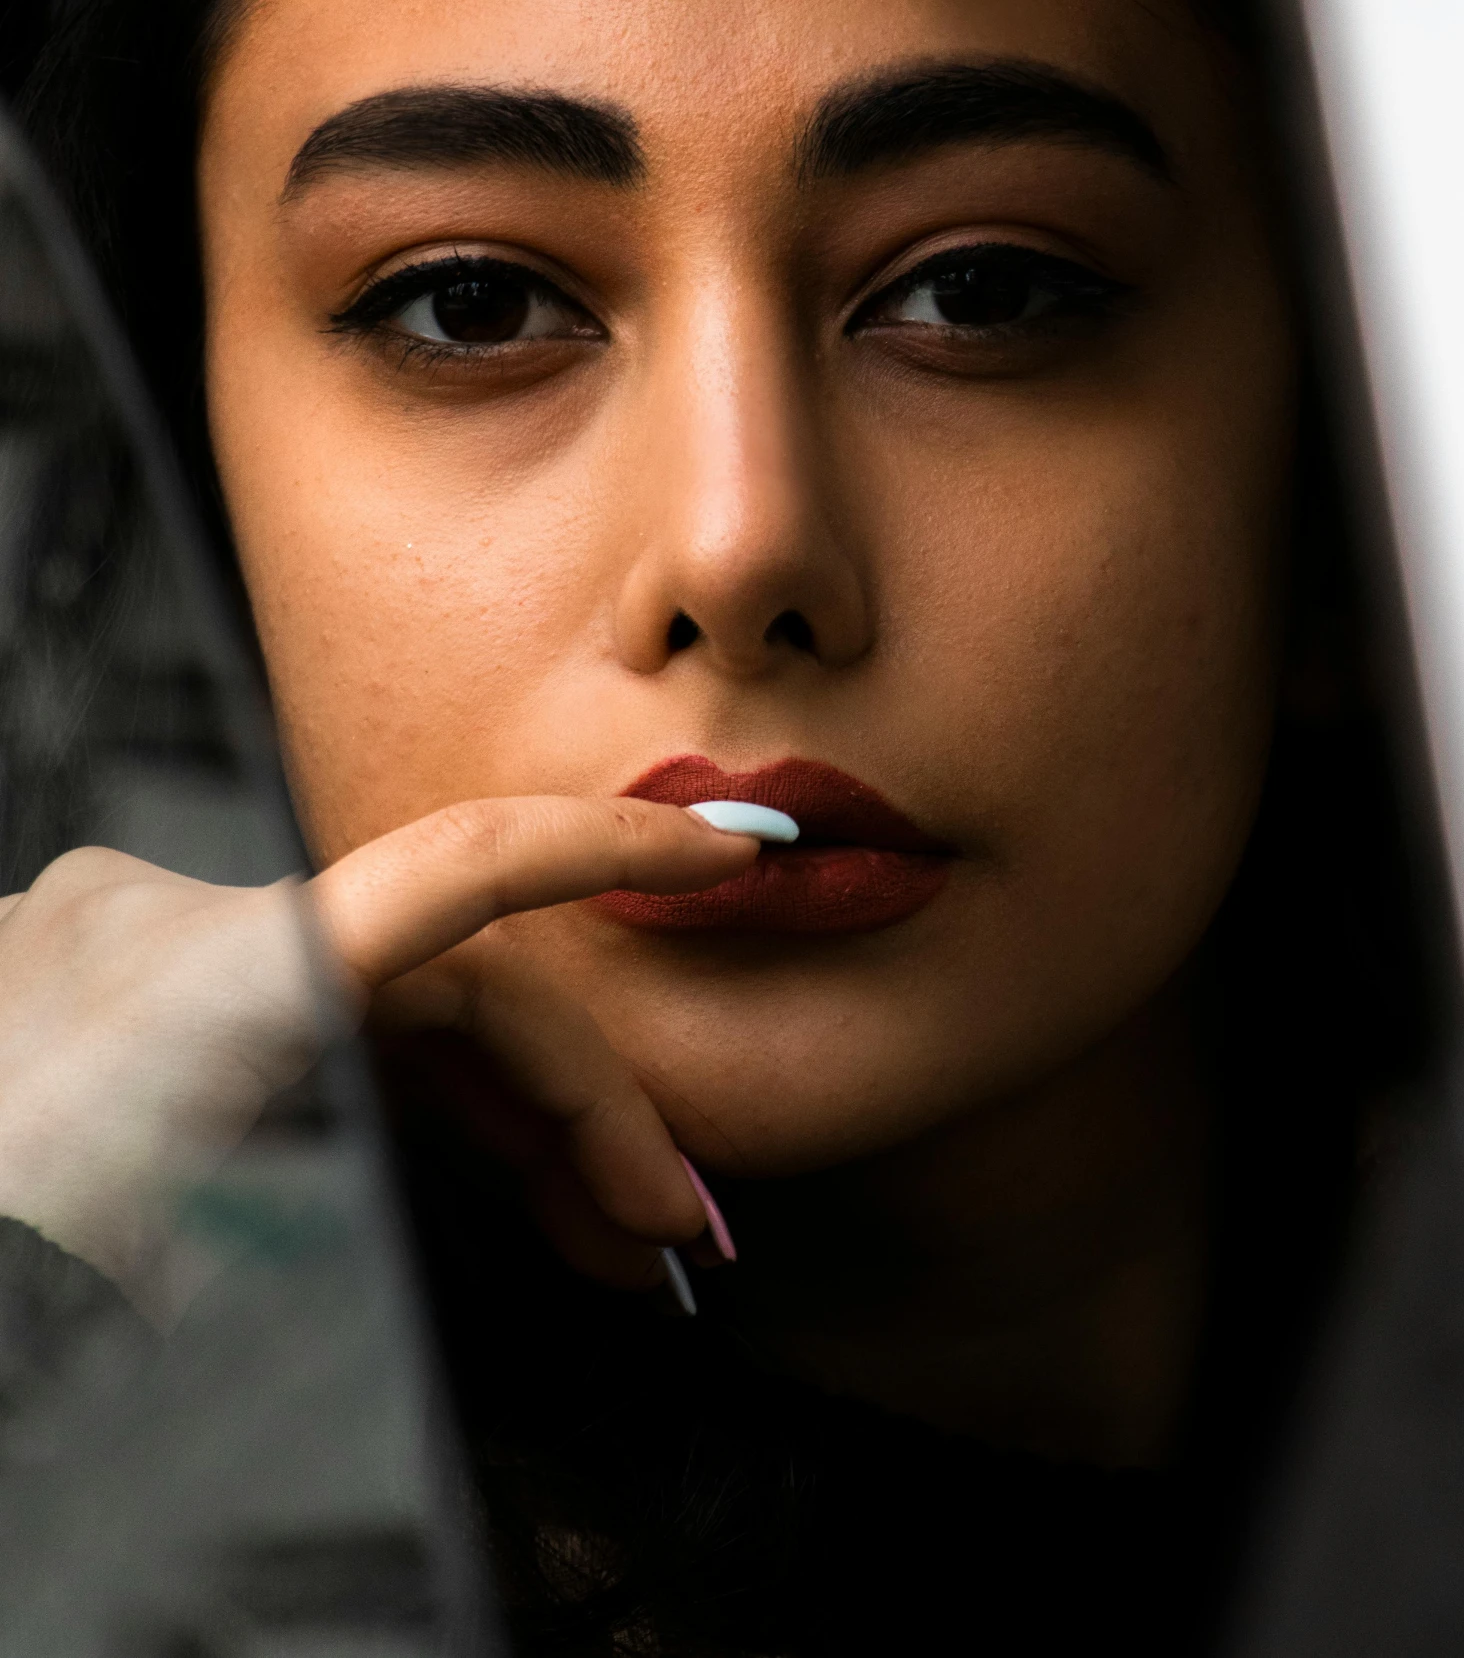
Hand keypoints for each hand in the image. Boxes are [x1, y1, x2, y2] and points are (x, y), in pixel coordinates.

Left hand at [0, 799, 754, 1299]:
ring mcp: (151, 956)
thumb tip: (453, 1220)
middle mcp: (177, 929)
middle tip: (669, 1237)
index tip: (734, 855)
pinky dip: (402, 1111)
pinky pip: (316, 1033)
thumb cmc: (13, 1215)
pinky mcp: (133, 997)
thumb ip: (304, 1219)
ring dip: (502, 1130)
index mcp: (209, 984)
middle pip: (447, 992)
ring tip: (602, 1242)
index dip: (613, 856)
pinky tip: (475, 1188)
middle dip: (580, 1118)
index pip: (461, 879)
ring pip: (387, 1017)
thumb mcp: (157, 1267)